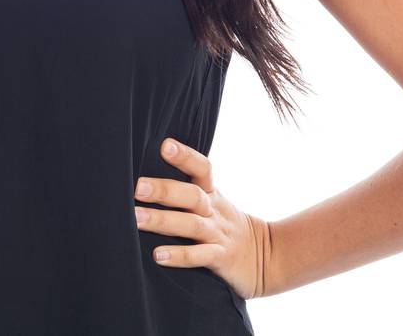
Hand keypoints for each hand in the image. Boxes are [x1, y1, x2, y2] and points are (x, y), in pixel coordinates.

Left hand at [134, 137, 271, 300]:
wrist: (265, 258)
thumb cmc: (225, 226)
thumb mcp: (214, 202)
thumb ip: (187, 190)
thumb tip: (145, 175)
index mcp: (212, 193)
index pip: (202, 168)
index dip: (185, 156)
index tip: (164, 145)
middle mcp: (214, 211)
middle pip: (191, 195)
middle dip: (164, 190)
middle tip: (137, 187)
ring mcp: (218, 235)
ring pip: (190, 225)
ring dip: (162, 221)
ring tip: (136, 218)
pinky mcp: (221, 259)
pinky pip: (200, 256)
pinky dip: (179, 256)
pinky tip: (158, 255)